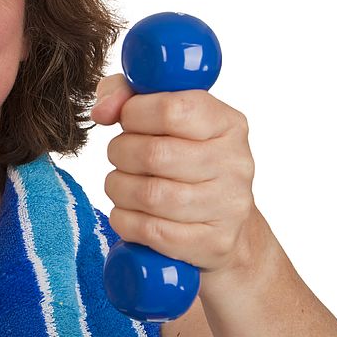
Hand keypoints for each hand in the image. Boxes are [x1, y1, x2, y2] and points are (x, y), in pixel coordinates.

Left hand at [90, 74, 257, 275]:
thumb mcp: (164, 116)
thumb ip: (126, 94)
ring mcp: (227, 206)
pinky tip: (130, 212)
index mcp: (227, 124)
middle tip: (121, 157)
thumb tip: (102, 110)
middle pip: (153, 154)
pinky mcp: (212, 242)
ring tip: (124, 184)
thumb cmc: (182, 159)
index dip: (134, 113)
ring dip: (119, 188)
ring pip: (148, 195)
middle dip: (120, 153)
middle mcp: (235, 163)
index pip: (172, 109)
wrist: (224, 225)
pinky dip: (126, 220)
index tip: (127, 121)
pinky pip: (150, 230)